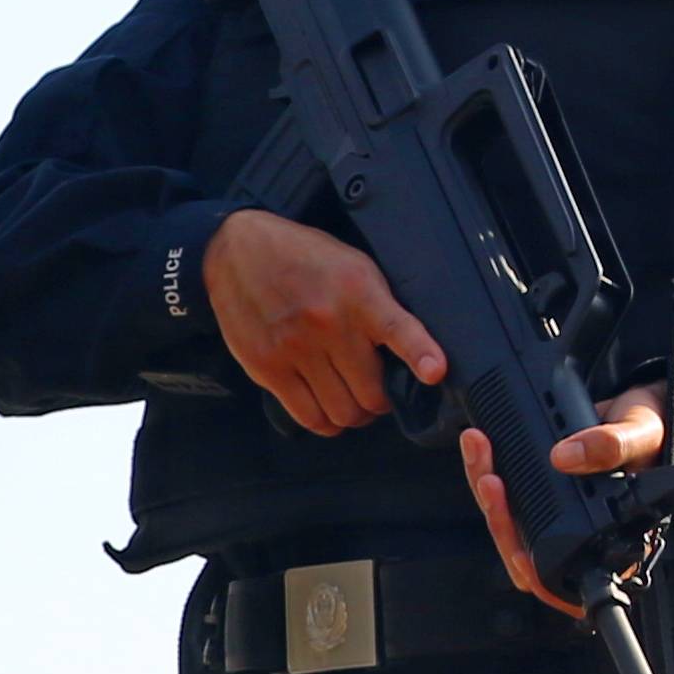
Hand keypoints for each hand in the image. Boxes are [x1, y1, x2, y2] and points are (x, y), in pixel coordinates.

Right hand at [206, 209, 445, 434]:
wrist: (238, 250)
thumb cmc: (303, 258)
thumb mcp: (353, 265)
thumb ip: (379, 305)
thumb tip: (409, 351)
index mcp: (357, 293)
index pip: (395, 328)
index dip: (420, 352)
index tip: (435, 372)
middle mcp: (328, 324)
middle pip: (370, 393)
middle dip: (380, 402)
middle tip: (377, 395)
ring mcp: (295, 349)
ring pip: (341, 412)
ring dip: (354, 415)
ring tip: (352, 404)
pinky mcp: (267, 367)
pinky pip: (307, 416)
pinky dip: (324, 423)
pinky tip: (326, 410)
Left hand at [461, 387, 667, 615]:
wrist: (638, 406)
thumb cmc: (650, 431)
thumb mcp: (641, 434)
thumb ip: (612, 446)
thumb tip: (565, 458)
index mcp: (612, 539)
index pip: (571, 581)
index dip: (541, 579)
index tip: (520, 556)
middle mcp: (579, 534)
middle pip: (525, 553)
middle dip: (499, 520)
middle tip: (491, 481)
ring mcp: (555, 515)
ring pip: (507, 523)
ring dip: (485, 490)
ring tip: (480, 450)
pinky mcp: (537, 491)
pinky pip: (502, 495)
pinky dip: (485, 470)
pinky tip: (479, 446)